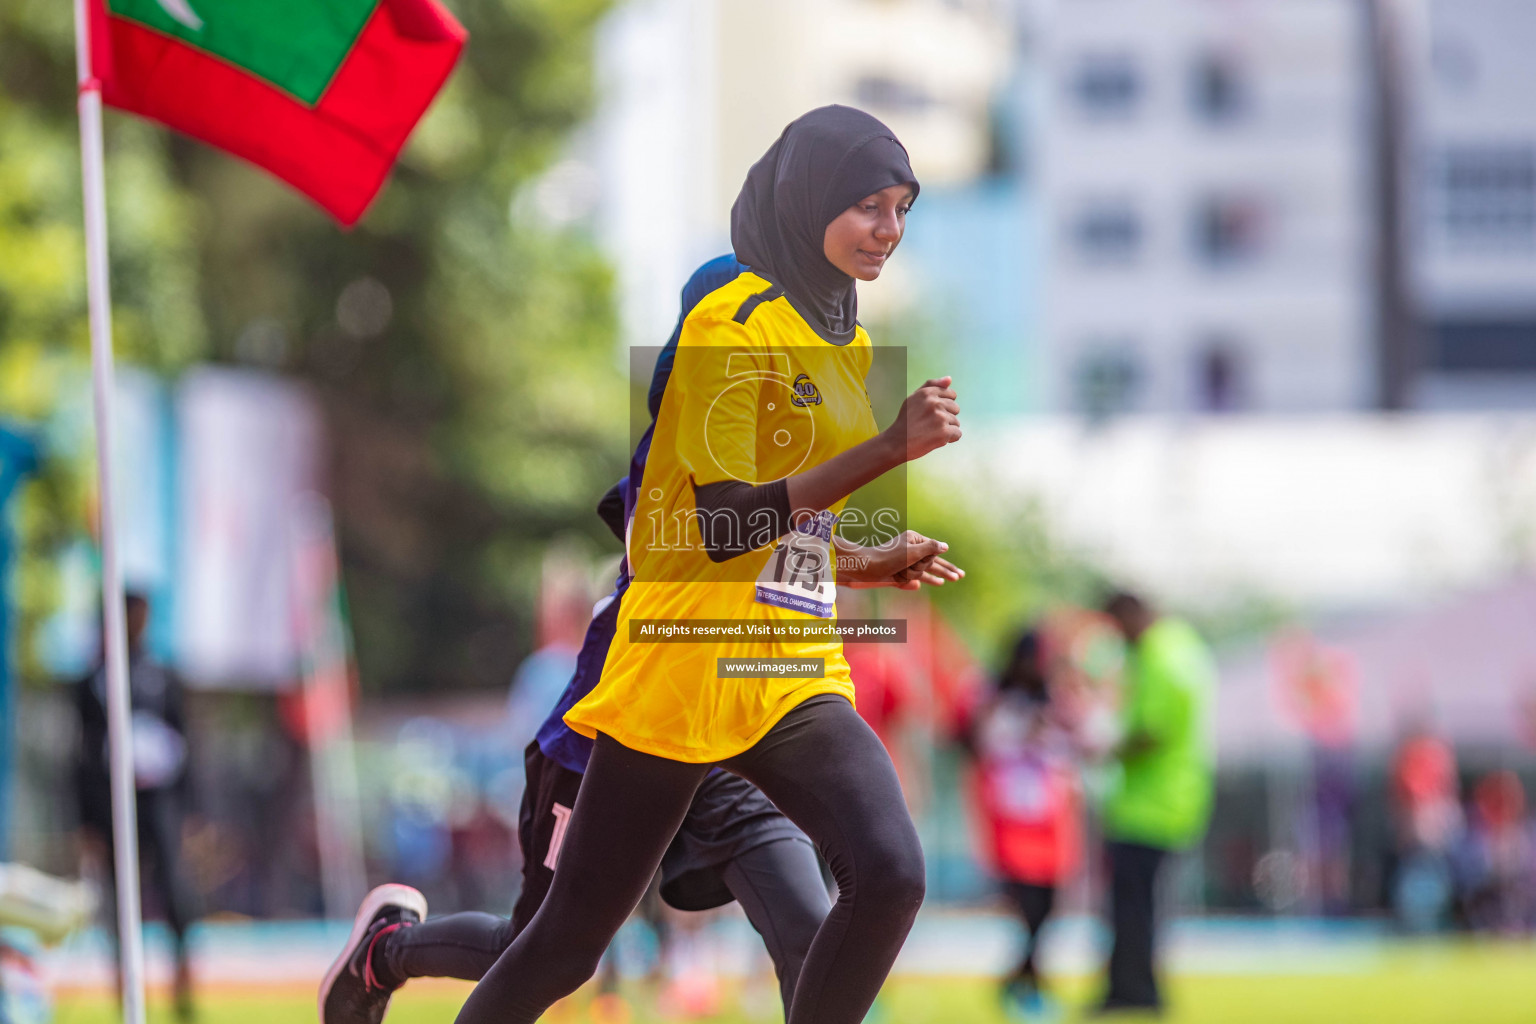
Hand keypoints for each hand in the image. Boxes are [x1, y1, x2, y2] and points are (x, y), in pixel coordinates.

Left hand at [839, 530, 963, 588]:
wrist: (865, 568)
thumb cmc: (889, 557)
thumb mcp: (912, 551)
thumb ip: (930, 548)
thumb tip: (945, 546)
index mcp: (914, 540)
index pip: (934, 553)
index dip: (945, 565)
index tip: (945, 572)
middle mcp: (909, 550)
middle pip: (931, 562)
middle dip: (946, 569)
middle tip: (961, 576)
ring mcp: (902, 563)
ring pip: (920, 572)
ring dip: (933, 577)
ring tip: (945, 582)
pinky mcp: (894, 574)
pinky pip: (908, 579)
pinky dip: (915, 581)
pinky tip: (919, 585)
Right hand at [884, 377, 960, 462]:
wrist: (897, 443)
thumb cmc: (906, 421)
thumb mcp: (914, 398)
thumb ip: (932, 386)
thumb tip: (950, 378)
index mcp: (927, 393)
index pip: (952, 394)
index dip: (945, 405)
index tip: (933, 413)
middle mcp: (934, 403)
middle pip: (956, 408)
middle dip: (946, 417)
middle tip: (929, 424)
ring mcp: (940, 417)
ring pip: (956, 422)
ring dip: (947, 429)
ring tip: (930, 432)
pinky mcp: (944, 432)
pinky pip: (957, 434)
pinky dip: (950, 439)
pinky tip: (935, 439)